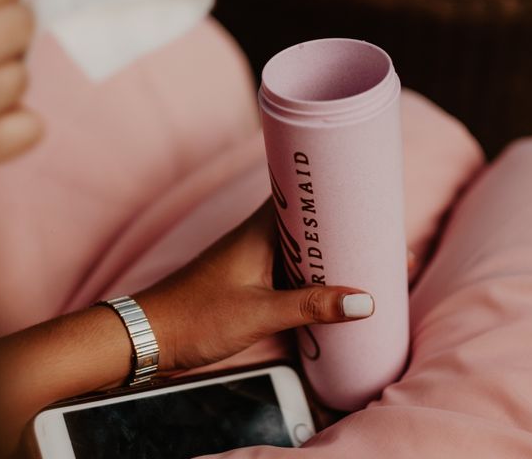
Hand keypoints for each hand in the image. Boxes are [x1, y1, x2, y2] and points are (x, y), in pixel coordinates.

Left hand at [136, 200, 374, 371]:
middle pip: (311, 225)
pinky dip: (315, 278)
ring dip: (331, 256)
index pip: (304, 197)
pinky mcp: (251, 283)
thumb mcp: (259, 312)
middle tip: (383, 236)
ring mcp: (255, 261)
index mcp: (260, 230)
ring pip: (304, 251)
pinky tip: (334, 292)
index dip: (337, 194)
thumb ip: (311, 306)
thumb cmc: (195, 317)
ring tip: (370, 262)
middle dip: (345, 230)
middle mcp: (259, 238)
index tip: (371, 198)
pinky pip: (293, 273)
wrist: (148, 337)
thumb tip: (365, 302)